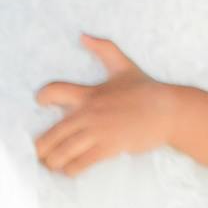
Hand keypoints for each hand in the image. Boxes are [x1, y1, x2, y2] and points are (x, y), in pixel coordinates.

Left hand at [33, 36, 181, 174]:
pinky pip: (81, 162)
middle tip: (38, 154)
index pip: (57, 92)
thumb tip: (82, 35)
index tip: (39, 102)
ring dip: (53, 162)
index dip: (44, 96)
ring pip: (64, 151)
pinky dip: (71, 169)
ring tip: (49, 166)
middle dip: (41, 147)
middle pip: (53, 133)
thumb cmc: (146, 90)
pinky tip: (69, 171)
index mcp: (90, 93)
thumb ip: (104, 49)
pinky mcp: (108, 147)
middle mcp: (90, 113)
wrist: (169, 111)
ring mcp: (98, 131)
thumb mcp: (124, 66)